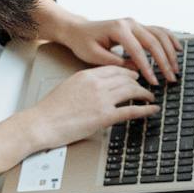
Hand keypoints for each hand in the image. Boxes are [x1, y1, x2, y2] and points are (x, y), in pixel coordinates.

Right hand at [26, 64, 156, 147]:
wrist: (41, 123)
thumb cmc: (49, 110)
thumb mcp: (68, 87)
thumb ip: (84, 85)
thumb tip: (96, 89)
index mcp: (86, 75)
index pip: (114, 69)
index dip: (128, 72)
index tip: (134, 76)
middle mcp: (96, 84)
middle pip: (126, 77)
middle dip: (139, 82)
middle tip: (145, 86)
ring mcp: (101, 100)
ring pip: (132, 90)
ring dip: (145, 93)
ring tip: (150, 97)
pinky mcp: (104, 116)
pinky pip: (132, 110)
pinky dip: (146, 109)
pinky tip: (152, 109)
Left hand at [52, 9, 180, 84]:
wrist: (78, 29)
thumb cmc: (83, 42)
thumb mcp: (94, 56)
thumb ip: (115, 63)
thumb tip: (135, 70)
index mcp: (118, 30)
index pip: (137, 51)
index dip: (147, 68)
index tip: (153, 82)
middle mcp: (129, 23)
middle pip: (154, 42)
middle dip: (164, 62)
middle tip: (170, 78)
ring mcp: (135, 23)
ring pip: (160, 35)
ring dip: (170, 51)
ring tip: (176, 68)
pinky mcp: (137, 26)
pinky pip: (158, 30)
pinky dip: (170, 39)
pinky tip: (178, 49)